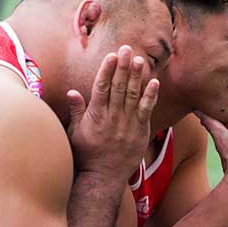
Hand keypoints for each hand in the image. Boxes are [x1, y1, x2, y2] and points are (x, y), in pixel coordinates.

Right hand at [66, 46, 157, 181]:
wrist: (102, 177)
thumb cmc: (86, 155)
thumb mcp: (74, 133)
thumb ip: (77, 111)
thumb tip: (73, 91)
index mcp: (96, 116)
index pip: (102, 87)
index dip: (107, 70)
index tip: (111, 56)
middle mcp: (112, 117)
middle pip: (119, 87)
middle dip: (123, 67)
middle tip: (127, 49)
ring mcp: (127, 124)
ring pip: (133, 95)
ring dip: (137, 76)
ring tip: (140, 60)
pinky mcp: (140, 131)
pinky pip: (147, 110)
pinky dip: (151, 96)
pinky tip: (155, 82)